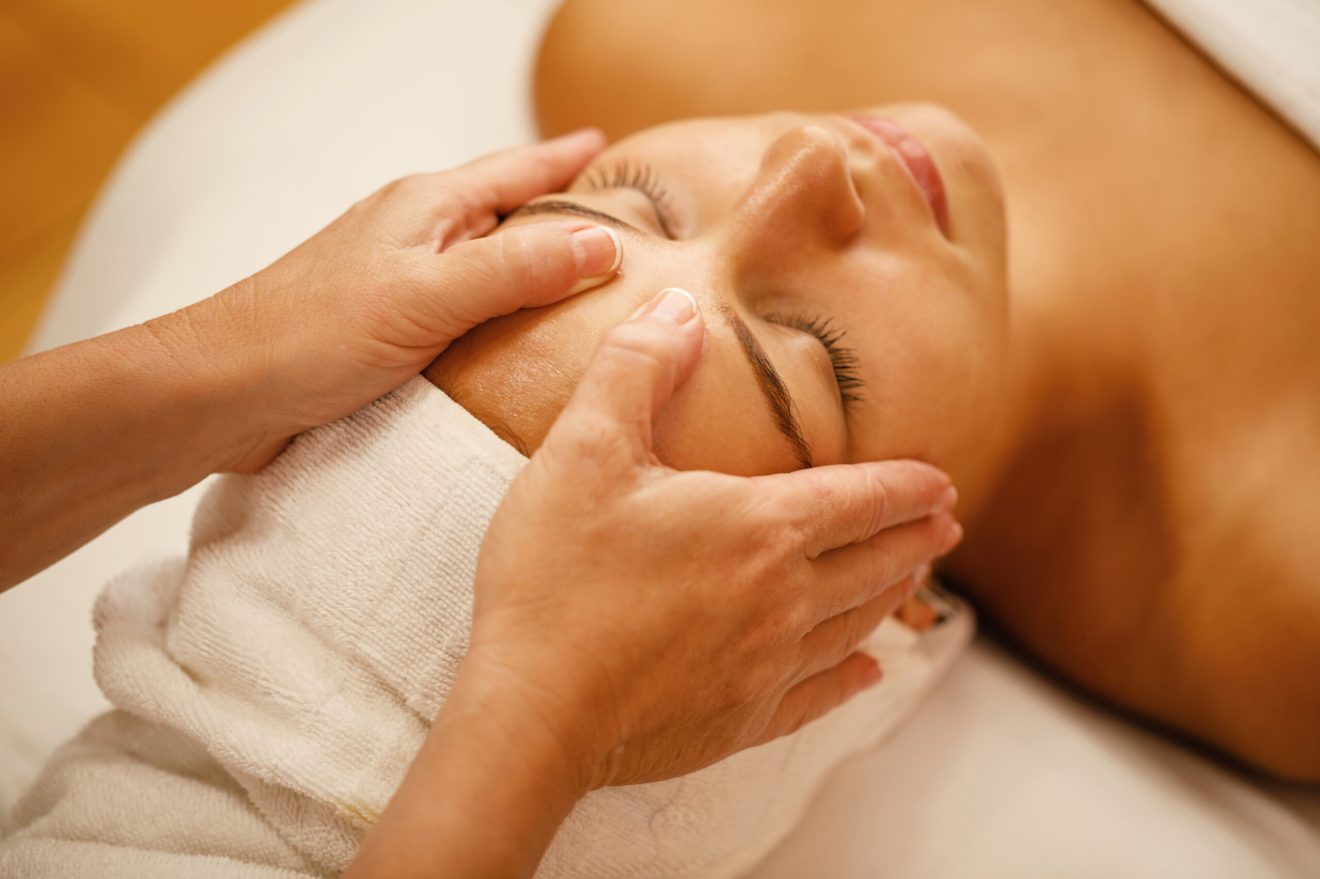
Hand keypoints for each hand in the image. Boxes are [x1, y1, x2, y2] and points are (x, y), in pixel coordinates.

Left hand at [161, 128, 621, 470]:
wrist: (220, 391)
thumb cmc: (308, 335)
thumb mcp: (426, 297)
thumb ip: (514, 269)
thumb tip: (602, 243)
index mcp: (426, 207)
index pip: (516, 171)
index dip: (566, 160)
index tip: (609, 148)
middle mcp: (414, 234)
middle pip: (503, 210)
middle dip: (555, 207)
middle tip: (610, 213)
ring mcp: (398, 279)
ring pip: (483, 259)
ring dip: (527, 261)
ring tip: (574, 273)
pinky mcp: (385, 328)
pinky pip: (463, 307)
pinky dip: (499, 310)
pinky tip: (514, 336)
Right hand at [465, 287, 961, 792]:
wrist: (532, 711)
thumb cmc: (555, 577)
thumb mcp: (584, 450)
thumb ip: (636, 369)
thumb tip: (680, 307)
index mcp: (761, 527)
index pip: (861, 499)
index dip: (906, 486)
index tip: (943, 482)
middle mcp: (785, 599)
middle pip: (874, 563)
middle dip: (915, 539)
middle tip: (947, 525)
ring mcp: (768, 667)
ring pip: (855, 625)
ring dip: (892, 596)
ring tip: (914, 581)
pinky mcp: (742, 722)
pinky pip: (820, 695)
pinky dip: (853, 678)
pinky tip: (869, 673)